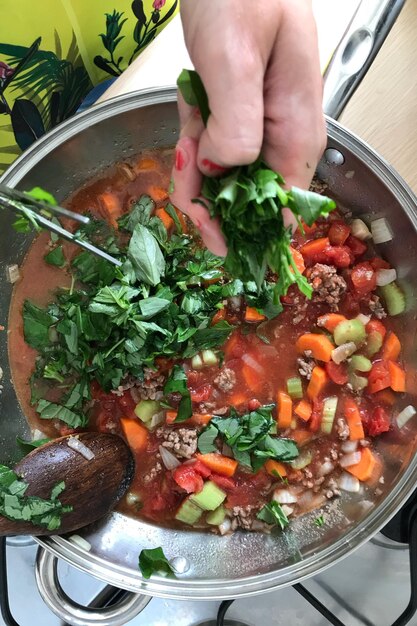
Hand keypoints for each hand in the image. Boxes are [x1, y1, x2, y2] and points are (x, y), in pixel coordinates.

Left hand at [170, 0, 325, 255]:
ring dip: (196, 174)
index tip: (217, 238)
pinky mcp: (235, 114)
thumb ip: (237, 126)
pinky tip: (187, 125)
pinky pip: (211, 147)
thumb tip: (221, 171)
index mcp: (295, 132)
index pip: (282, 206)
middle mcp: (281, 136)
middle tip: (185, 199)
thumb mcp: (238, 59)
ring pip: (224, 175)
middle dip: (212, 203)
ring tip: (184, 156)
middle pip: (249, 198)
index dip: (250, 230)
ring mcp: (257, 126)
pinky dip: (192, 145)